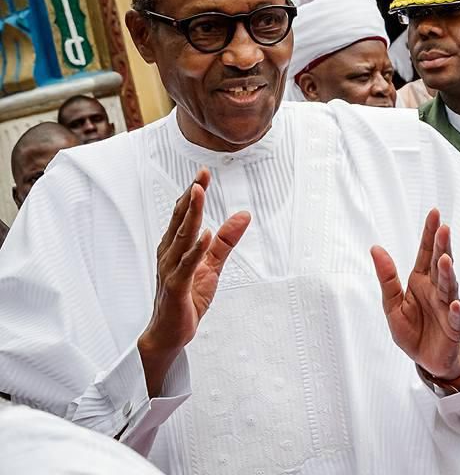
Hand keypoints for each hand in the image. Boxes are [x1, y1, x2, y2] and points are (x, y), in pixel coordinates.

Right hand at [138, 169, 250, 396]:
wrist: (170, 333)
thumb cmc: (187, 297)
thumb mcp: (213, 265)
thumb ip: (226, 241)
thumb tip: (244, 215)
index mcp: (175, 247)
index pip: (183, 216)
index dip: (192, 194)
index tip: (202, 174)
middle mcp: (169, 254)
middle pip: (181, 221)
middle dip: (191, 198)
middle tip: (200, 176)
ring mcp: (170, 270)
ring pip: (181, 238)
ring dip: (190, 216)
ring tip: (198, 194)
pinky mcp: (176, 288)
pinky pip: (186, 266)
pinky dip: (195, 250)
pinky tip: (205, 235)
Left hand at [372, 209, 459, 379]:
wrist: (428, 361)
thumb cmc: (413, 331)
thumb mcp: (392, 305)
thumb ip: (387, 278)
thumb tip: (375, 248)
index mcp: (421, 282)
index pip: (426, 253)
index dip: (430, 234)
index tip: (435, 213)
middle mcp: (437, 290)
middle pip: (440, 265)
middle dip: (442, 247)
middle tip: (444, 229)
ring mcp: (448, 307)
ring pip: (450, 287)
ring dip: (448, 274)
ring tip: (446, 260)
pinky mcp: (455, 327)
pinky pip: (456, 318)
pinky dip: (456, 311)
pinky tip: (454, 303)